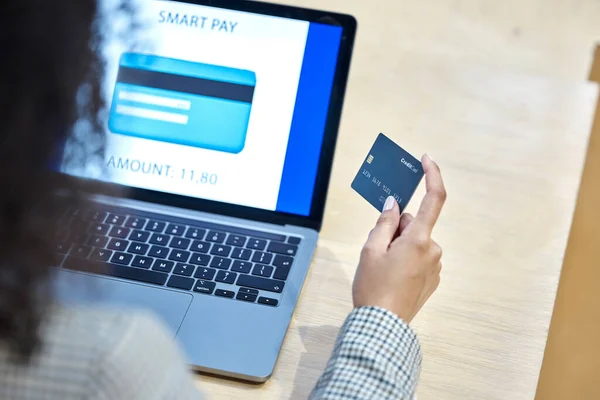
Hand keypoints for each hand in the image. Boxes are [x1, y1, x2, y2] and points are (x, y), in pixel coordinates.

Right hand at [352, 154, 446, 322]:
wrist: (383, 325)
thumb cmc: (374, 288)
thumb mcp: (371, 250)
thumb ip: (385, 222)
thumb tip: (394, 205)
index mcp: (419, 240)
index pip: (434, 198)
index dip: (432, 175)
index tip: (426, 159)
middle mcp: (433, 250)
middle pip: (415, 224)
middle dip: (397, 229)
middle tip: (377, 249)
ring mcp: (435, 266)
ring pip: (416, 242)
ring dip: (401, 246)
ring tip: (383, 268)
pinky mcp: (433, 279)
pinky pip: (420, 257)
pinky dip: (406, 259)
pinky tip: (393, 276)